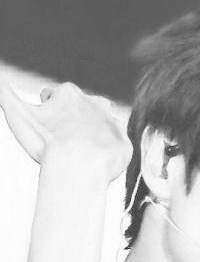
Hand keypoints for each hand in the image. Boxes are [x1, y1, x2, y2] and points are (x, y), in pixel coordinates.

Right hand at [0, 75, 130, 182]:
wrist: (78, 169)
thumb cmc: (46, 143)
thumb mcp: (18, 115)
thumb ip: (3, 93)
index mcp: (69, 93)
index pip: (56, 98)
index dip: (49, 115)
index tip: (48, 129)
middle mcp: (96, 103)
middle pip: (81, 111)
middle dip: (74, 124)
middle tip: (65, 143)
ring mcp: (113, 124)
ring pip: (101, 128)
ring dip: (93, 137)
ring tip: (82, 154)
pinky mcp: (125, 144)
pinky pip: (116, 148)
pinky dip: (107, 155)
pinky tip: (97, 164)